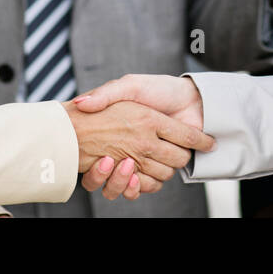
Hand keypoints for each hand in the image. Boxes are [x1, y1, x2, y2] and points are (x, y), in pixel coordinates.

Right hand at [73, 74, 205, 198]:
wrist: (192, 97)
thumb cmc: (159, 89)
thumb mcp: (129, 86)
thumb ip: (106, 94)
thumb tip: (80, 104)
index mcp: (123, 131)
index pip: (96, 157)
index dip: (94, 165)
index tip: (98, 157)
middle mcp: (133, 148)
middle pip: (114, 173)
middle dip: (112, 172)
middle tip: (111, 160)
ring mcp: (147, 159)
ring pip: (128, 183)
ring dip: (124, 180)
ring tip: (125, 164)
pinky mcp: (163, 166)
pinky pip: (147, 186)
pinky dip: (138, 187)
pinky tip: (134, 177)